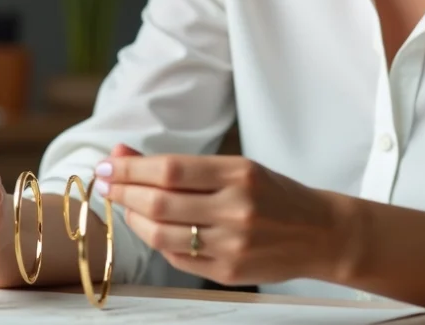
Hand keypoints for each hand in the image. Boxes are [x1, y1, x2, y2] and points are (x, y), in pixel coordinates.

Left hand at [93, 153, 343, 286]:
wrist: (320, 233)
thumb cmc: (275, 195)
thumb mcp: (235, 168)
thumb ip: (180, 165)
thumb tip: (123, 154)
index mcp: (239, 174)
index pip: (170, 170)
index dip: (130, 168)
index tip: (107, 165)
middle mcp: (236, 209)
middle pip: (160, 201)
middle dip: (122, 191)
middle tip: (104, 183)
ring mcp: (232, 244)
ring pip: (162, 233)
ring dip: (132, 218)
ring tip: (122, 205)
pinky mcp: (228, 271)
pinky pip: (177, 256)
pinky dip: (156, 240)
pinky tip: (150, 226)